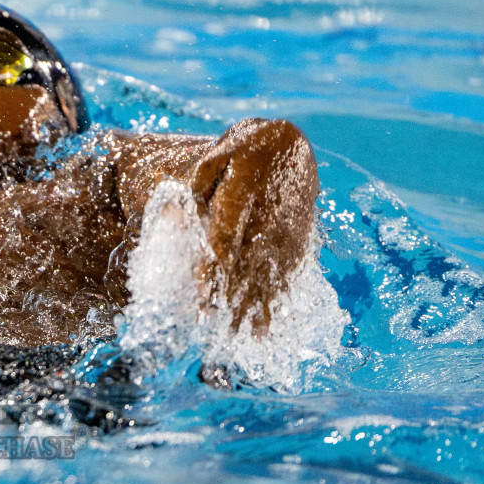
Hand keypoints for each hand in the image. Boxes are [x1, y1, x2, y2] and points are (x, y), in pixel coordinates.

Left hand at [187, 118, 317, 330]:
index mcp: (244, 196)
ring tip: (240, 337)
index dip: (213, 269)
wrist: (292, 146)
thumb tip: (185, 207)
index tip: (200, 294)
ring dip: (254, 308)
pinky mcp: (298, 241)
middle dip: (230, 299)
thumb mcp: (218, 156)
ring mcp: (286, 232)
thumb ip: (201, 182)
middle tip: (211, 328)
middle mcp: (268, 218)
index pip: (225, 239)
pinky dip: (276, 301)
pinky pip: (287, 275)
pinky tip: (266, 325)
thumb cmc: (245, 151)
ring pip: (269, 275)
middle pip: (247, 264)